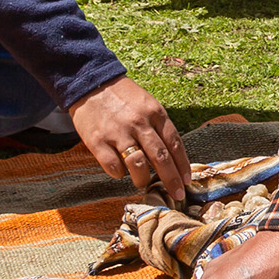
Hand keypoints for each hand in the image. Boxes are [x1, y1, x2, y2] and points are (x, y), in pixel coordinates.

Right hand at [70, 75, 188, 199]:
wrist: (91, 83)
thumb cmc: (123, 97)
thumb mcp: (147, 104)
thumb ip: (159, 127)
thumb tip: (172, 158)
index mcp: (154, 113)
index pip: (174, 143)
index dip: (182, 164)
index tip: (187, 180)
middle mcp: (138, 123)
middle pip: (160, 157)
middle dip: (171, 180)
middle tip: (177, 194)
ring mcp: (117, 133)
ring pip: (137, 165)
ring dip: (143, 179)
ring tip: (142, 182)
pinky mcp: (97, 141)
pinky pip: (113, 166)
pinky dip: (119, 174)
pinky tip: (120, 172)